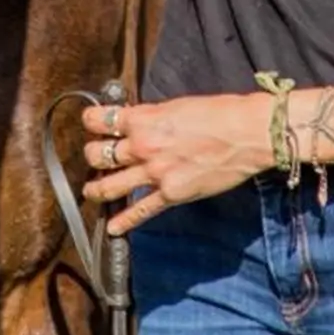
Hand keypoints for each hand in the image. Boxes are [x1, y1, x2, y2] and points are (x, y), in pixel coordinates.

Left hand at [81, 93, 271, 234]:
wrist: (244, 135)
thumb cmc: (217, 113)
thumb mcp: (176, 106)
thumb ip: (151, 117)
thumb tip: (137, 122)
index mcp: (144, 120)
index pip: (102, 120)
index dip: (91, 120)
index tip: (89, 122)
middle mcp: (143, 147)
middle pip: (99, 155)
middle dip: (92, 156)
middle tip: (93, 157)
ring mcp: (155, 174)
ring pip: (110, 186)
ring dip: (96, 189)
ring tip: (91, 191)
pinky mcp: (171, 195)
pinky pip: (141, 210)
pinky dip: (125, 222)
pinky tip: (114, 228)